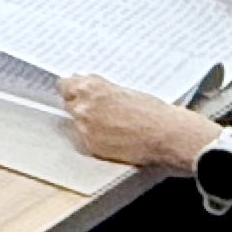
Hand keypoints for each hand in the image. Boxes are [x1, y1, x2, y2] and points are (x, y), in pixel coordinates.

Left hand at [57, 73, 209, 169]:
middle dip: (80, 107)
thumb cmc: (152, 111)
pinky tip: (115, 138)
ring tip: (112, 127)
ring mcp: (84, 127)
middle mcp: (83, 105)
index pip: (64, 85)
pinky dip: (96, 139)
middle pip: (68, 104)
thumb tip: (90, 92)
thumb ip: (101, 91)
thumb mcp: (124, 91)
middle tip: (98, 112)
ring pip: (76, 123)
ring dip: (88, 124)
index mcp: (91, 86)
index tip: (74, 93)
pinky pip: (86, 140)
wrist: (166, 134)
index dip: (71, 90)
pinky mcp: (91, 145)